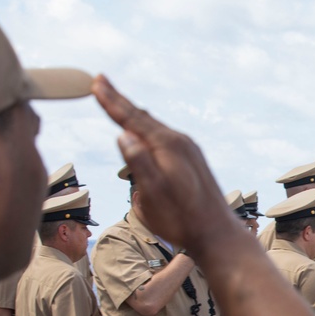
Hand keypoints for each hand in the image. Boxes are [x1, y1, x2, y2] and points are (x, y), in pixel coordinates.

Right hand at [91, 75, 231, 248]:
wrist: (218, 234)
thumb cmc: (182, 219)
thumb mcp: (153, 194)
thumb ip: (139, 163)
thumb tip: (123, 134)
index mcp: (168, 146)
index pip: (133, 119)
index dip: (112, 101)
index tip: (95, 83)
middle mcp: (182, 143)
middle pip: (144, 117)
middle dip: (120, 101)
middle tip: (101, 81)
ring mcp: (191, 151)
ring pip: (156, 126)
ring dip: (135, 114)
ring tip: (118, 101)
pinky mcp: (195, 161)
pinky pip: (166, 135)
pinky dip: (150, 127)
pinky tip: (148, 128)